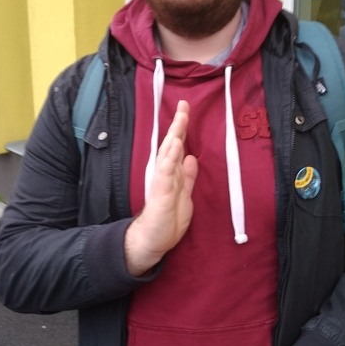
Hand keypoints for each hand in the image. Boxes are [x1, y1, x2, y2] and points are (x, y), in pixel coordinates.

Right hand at [125, 100, 198, 275]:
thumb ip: (187, 177)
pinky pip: (165, 174)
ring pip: (167, 155)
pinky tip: (174, 147)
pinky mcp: (159, 194)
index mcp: (172, 173)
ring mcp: (161, 183)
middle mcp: (165, 174)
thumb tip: (191, 157)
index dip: (182, 128)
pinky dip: (169, 159)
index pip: (177, 146)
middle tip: (184, 105)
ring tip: (180, 121)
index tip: (187, 108)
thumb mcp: (184, 194)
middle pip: (171, 144)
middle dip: (178, 125)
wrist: (153, 240)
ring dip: (173, 138)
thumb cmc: (168, 219)